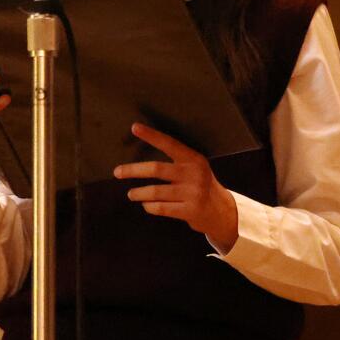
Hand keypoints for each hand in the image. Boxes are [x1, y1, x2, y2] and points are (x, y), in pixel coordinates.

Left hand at [113, 122, 238, 250]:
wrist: (221, 212)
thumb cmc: (201, 186)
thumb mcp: (195, 168)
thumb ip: (176, 162)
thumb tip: (143, 161)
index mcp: (194, 159)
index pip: (169, 144)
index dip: (151, 136)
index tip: (135, 128)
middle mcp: (194, 174)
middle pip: (156, 169)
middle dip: (133, 170)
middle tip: (117, 172)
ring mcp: (192, 193)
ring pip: (156, 192)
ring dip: (139, 193)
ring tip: (131, 194)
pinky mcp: (189, 211)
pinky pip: (161, 208)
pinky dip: (149, 206)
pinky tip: (146, 204)